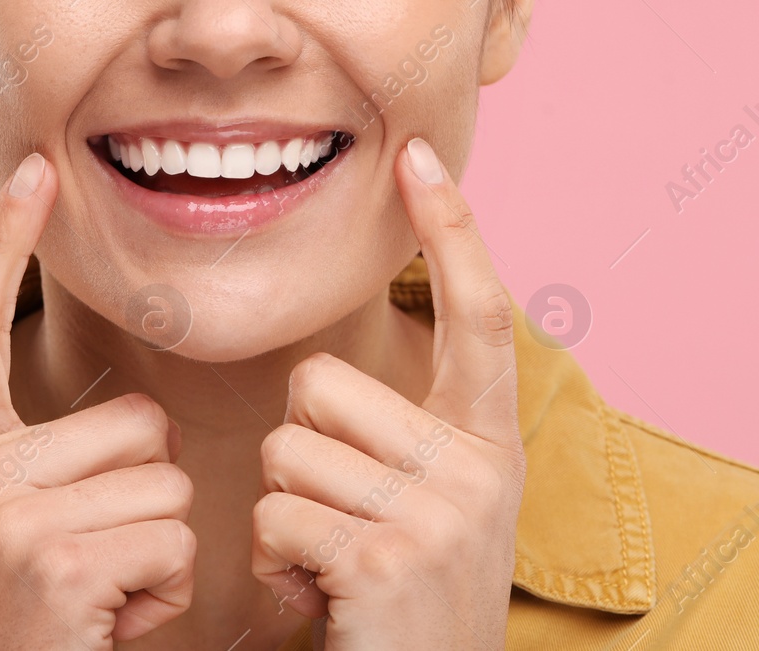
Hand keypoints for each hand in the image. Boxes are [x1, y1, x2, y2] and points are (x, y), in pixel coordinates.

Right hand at [0, 153, 196, 649]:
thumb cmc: (24, 634)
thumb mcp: (4, 532)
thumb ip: (44, 464)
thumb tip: (133, 420)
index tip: (33, 172)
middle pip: (135, 422)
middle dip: (143, 496)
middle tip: (90, 567)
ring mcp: (6, 514)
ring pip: (166, 484)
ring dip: (158, 553)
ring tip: (99, 602)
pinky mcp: (55, 559)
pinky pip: (173, 541)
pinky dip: (163, 596)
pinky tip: (108, 628)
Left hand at [251, 137, 526, 648]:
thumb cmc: (393, 603)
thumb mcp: (416, 510)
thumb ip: (391, 440)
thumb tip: (316, 381)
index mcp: (487, 445)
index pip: (476, 317)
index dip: (452, 234)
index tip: (419, 158)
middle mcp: (480, 469)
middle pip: (318, 384)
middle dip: (296, 451)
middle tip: (336, 522)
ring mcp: (442, 512)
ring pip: (283, 448)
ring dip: (281, 512)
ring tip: (330, 565)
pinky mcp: (390, 554)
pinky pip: (274, 512)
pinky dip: (275, 562)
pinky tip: (321, 600)